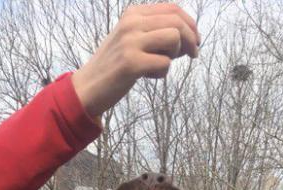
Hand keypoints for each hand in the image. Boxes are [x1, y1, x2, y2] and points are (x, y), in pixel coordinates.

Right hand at [72, 3, 199, 116]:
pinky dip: (162, 73)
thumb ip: (153, 31)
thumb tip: (187, 34)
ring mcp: (131, 42)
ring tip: (160, 65)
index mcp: (133, 13)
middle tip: (193, 54)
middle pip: (177, 22)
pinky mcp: (131, 63)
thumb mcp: (130, 39)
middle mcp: (132, 23)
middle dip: (191, 39)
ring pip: (174, 38)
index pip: (173, 9)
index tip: (196, 40)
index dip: (190, 24)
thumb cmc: (113, 67)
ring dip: (175, 55)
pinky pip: (164, 64)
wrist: (86, 88)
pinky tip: (148, 76)